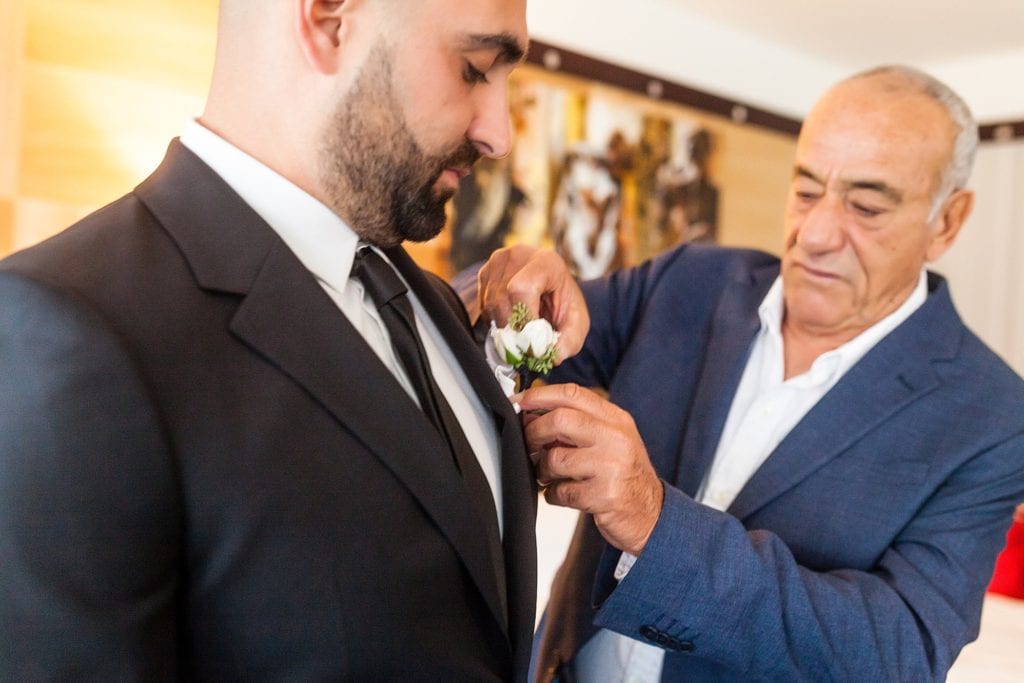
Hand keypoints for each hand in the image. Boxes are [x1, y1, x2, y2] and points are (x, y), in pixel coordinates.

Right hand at [477, 246, 588, 363]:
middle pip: (502, 299)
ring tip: (520, 334)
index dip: (524, 318)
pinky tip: (511, 322)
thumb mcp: (577, 323)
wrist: (553, 286)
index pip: (522, 288)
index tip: (533, 339)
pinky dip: (495, 321)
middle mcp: (518, 255)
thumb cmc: (564, 303)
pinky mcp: (485, 272)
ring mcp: (498, 262)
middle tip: (525, 345)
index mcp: (546, 261)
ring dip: (503, 328)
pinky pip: (483, 305)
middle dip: (512, 329)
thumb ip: (570, 341)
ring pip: (489, 305)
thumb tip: (553, 357)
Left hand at [518, 383, 663, 554]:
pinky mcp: (604, 495)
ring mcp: (612, 467)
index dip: (540, 395)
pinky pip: (561, 491)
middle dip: (534, 433)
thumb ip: (579, 424)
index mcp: (616, 420)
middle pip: (560, 420)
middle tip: (530, 444)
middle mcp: (616, 438)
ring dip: (543, 470)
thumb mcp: (610, 440)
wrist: (650, 513)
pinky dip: (553, 494)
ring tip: (549, 476)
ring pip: (555, 458)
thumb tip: (532, 415)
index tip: (520, 402)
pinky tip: (562, 494)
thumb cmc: (623, 475)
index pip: (573, 394)